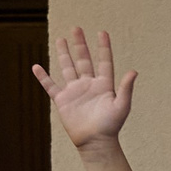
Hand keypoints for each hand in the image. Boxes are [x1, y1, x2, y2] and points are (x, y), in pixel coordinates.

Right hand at [32, 29, 136, 152]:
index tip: (102, 32)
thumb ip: (126, 88)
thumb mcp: (121, 106)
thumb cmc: (111, 126)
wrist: (95, 142)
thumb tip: (133, 71)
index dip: (103, 47)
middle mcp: (89, 85)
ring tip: (61, 39)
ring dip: (64, 54)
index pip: (104, 61)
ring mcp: (75, 91)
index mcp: (104, 85)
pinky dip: (43, 77)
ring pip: (67, 68)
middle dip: (80, 44)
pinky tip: (36, 66)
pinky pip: (51, 86)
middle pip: (83, 60)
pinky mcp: (62, 100)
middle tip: (76, 28)